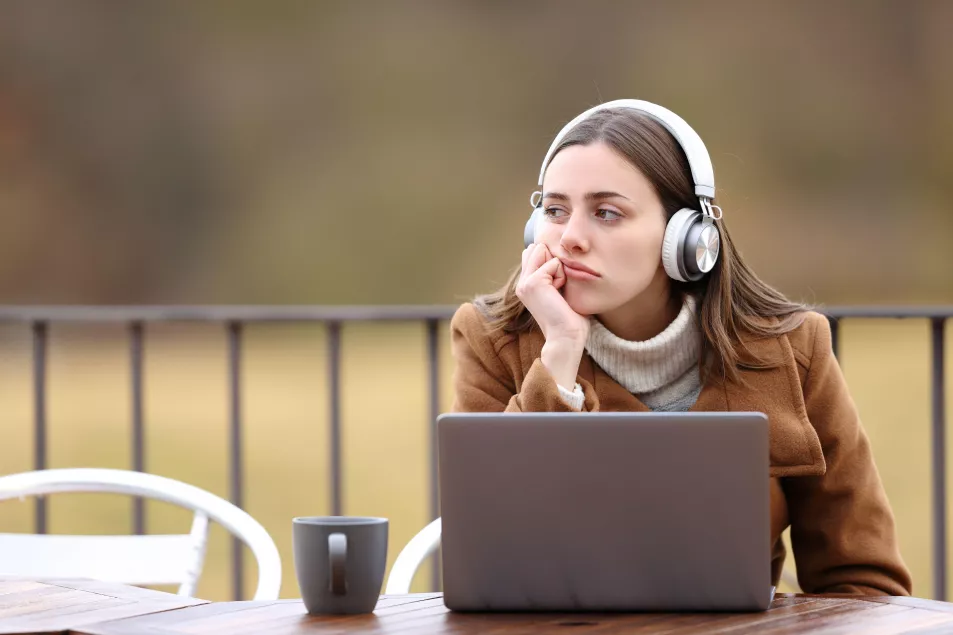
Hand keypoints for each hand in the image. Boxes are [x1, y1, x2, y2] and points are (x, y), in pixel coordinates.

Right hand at [516, 243, 589, 387]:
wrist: (566, 336)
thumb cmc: (570, 317)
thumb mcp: (559, 289)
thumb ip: (554, 272)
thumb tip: (558, 255)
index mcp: (526, 284)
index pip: (535, 252)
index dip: (552, 262)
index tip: (558, 286)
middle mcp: (522, 282)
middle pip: (538, 248)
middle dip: (554, 262)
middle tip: (559, 287)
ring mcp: (525, 282)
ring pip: (543, 251)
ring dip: (558, 268)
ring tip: (559, 289)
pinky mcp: (533, 282)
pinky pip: (554, 262)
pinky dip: (562, 275)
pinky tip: (559, 292)